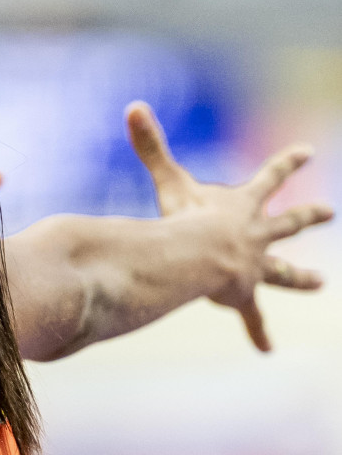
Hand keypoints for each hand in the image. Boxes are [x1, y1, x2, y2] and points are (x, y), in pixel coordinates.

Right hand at [126, 101, 333, 350]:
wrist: (202, 258)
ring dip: (299, 277)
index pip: (270, 177)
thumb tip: (132, 106)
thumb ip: (150, 145)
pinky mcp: (245, 294)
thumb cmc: (187, 216)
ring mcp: (254, 266)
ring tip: (320, 284)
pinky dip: (258, 331)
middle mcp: (256, 235)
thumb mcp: (169, 179)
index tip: (308, 151)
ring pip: (282, 271)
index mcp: (243, 205)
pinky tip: (267, 349)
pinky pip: (253, 316)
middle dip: (306, 216)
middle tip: (329, 211)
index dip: (288, 163)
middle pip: (287, 224)